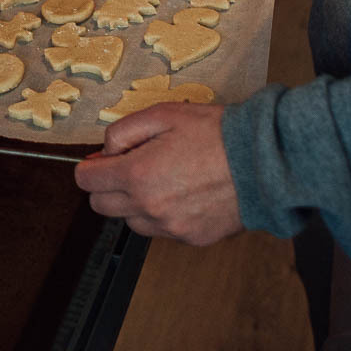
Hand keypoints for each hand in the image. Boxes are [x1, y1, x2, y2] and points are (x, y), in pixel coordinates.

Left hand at [74, 103, 242, 244]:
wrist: (263, 161)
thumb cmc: (217, 133)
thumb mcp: (163, 114)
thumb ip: (123, 131)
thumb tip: (105, 150)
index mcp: (137, 175)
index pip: (87, 181)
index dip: (90, 167)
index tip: (101, 160)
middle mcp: (149, 207)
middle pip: (101, 206)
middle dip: (107, 185)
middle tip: (128, 166)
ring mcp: (170, 226)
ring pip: (130, 221)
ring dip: (134, 203)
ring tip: (160, 179)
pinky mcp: (191, 237)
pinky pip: (161, 230)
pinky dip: (162, 215)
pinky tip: (181, 193)